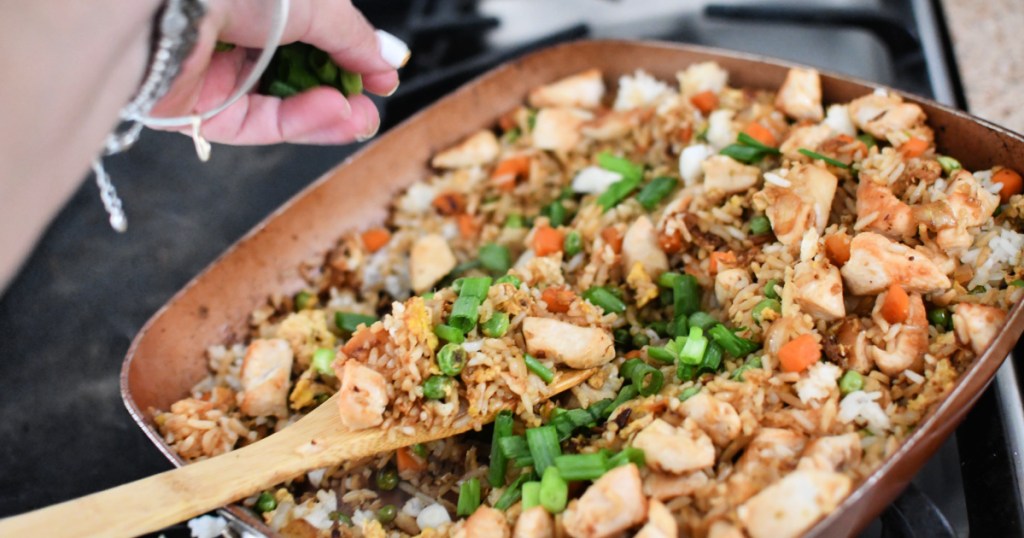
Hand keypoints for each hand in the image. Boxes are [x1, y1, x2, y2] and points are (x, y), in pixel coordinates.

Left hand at [150, 0, 405, 144]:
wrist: (165, 8)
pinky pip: (258, 122)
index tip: (382, 76)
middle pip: (297, 72)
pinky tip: (331, 113)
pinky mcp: (199, 110)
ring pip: (280, 103)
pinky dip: (299, 120)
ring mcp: (215, 72)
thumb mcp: (314, 3)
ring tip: (360, 117)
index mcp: (259, 2)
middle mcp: (233, 32)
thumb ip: (352, 36)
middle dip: (340, 91)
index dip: (350, 56)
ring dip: (325, 112)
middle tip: (372, 105)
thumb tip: (387, 59)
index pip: (312, 33)